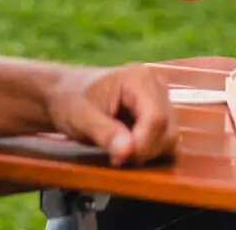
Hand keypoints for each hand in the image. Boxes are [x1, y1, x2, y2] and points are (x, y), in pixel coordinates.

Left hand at [42, 63, 178, 166]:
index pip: (156, 118)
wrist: (65, 93)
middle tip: (115, 156)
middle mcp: (155, 84)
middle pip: (167, 129)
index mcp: (139, 78)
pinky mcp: (159, 111)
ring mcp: (159, 97)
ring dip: (147, 152)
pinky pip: (165, 138)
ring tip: (119, 150)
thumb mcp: (81, 117)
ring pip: (169, 136)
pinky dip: (149, 149)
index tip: (118, 158)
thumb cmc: (70, 100)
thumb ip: (105, 133)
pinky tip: (127, 146)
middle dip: (143, 150)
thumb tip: (127, 150)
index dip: (141, 144)